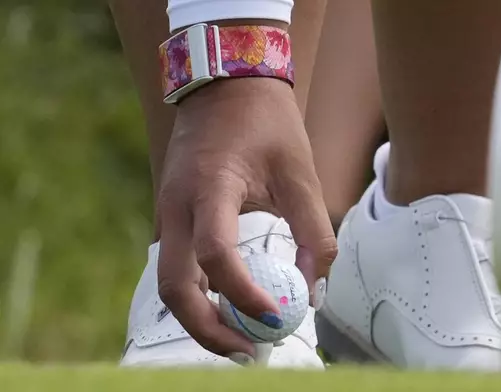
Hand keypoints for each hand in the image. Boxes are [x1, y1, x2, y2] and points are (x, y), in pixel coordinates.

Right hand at [156, 78, 336, 358]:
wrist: (224, 85)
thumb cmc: (267, 124)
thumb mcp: (301, 174)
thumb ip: (313, 233)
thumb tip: (312, 292)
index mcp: (210, 187)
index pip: (217, 255)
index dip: (244, 293)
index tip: (276, 316)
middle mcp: (177, 205)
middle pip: (175, 288)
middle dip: (208, 329)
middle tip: (248, 351)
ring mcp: (166, 213)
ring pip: (170, 285)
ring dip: (201, 318)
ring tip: (242, 337)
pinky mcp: (171, 218)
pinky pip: (176, 269)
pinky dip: (199, 296)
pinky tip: (230, 305)